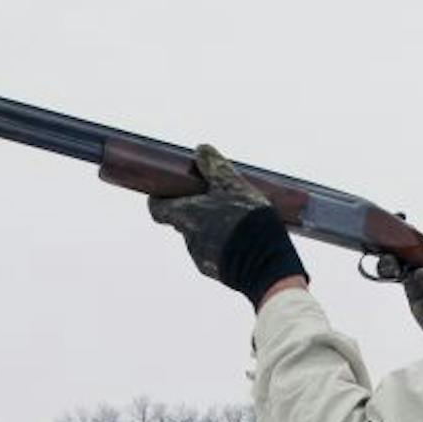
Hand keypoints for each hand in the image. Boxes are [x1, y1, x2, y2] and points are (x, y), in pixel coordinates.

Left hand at [147, 144, 306, 307]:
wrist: (265, 263)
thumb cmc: (247, 221)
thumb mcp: (233, 187)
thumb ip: (215, 168)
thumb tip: (201, 150)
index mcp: (187, 215)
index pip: (157, 209)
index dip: (159, 199)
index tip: (167, 191)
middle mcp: (189, 238)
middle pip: (183, 221)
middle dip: (195, 210)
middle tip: (216, 199)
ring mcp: (202, 258)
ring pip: (200, 237)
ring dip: (212, 228)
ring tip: (239, 221)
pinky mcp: (217, 272)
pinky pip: (214, 254)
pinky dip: (223, 246)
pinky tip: (245, 240)